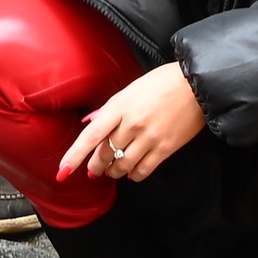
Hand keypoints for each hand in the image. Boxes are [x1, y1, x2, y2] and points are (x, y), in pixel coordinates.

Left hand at [60, 62, 204, 185]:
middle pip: (105, 154)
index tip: (63, 171)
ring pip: (122, 166)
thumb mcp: (130, 90)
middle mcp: (132, 124)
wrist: (195, 85)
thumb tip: (90, 123)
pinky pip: (142, 171)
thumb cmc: (161, 83)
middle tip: (94, 169)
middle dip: (96, 165)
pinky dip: (133, 175)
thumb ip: (110, 109)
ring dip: (114, 171)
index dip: (75, 155)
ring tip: (113, 169)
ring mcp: (149, 138)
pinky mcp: (165, 149)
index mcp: (120, 106)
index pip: (91, 136)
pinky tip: (132, 171)